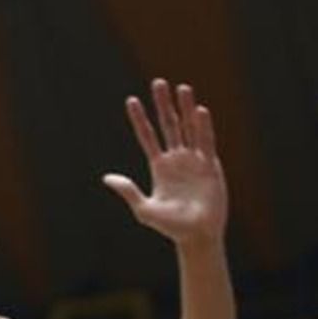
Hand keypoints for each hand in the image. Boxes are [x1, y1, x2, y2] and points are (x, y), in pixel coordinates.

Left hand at [103, 79, 228, 247]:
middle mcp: (176, 159)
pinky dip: (203, 127)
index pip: (147, 136)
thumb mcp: (144, 209)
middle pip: (168, 125)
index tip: (132, 100)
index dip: (140, 119)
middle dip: (163, 104)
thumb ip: (128, 191)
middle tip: (158, 82)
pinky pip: (206, 143)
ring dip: (185, 108)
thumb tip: (107, 177)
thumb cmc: (170, 226)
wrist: (197, 236)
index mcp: (159, 166)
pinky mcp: (211, 166)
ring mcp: (194, 161)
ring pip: (188, 128)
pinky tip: (200, 111)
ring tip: (182, 87)